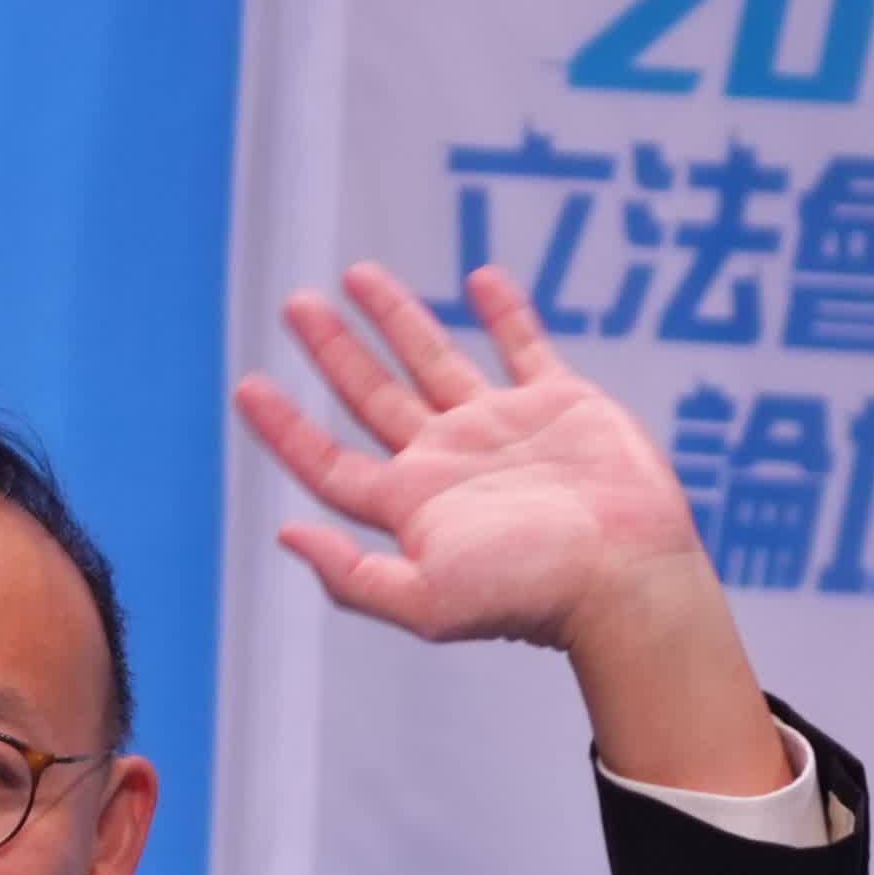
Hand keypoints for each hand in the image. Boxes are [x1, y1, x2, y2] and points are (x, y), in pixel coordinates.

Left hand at [234, 260, 790, 796]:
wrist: (626, 577)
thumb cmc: (530, 595)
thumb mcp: (426, 600)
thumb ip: (352, 576)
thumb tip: (285, 535)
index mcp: (411, 504)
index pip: (328, 462)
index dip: (285, 426)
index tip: (247, 384)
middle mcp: (448, 463)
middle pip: (372, 397)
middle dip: (333, 351)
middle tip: (297, 304)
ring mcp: (503, 429)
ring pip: (435, 359)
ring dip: (397, 317)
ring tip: (357, 274)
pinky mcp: (562, 404)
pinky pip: (524, 345)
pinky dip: (504, 311)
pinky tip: (480, 278)